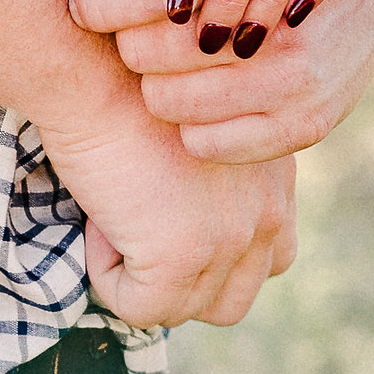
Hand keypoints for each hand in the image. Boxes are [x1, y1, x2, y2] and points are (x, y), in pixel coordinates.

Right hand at [41, 94, 296, 328]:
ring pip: (186, 309)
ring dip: (145, 281)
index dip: (213, 255)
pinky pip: (142, 309)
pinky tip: (99, 221)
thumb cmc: (126, 84)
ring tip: (116, 220)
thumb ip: (214, 182)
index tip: (163, 215)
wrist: (97, 64)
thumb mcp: (195, 131)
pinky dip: (109, 277)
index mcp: (276, 178)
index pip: (271, 256)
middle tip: (137, 231)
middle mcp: (268, 208)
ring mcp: (232, 235)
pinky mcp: (182, 254)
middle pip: (234, 298)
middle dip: (183, 283)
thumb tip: (179, 228)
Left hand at [54, 0, 373, 163]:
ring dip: (161, 89)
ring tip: (156, 73)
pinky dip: (202, 129)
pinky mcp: (323, 105)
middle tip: (127, 41)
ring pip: (186, 95)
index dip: (103, 2)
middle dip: (132, 44)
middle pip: (164, 42)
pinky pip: (228, 138)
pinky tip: (193, 107)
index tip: (86, 8)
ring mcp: (307, 52)